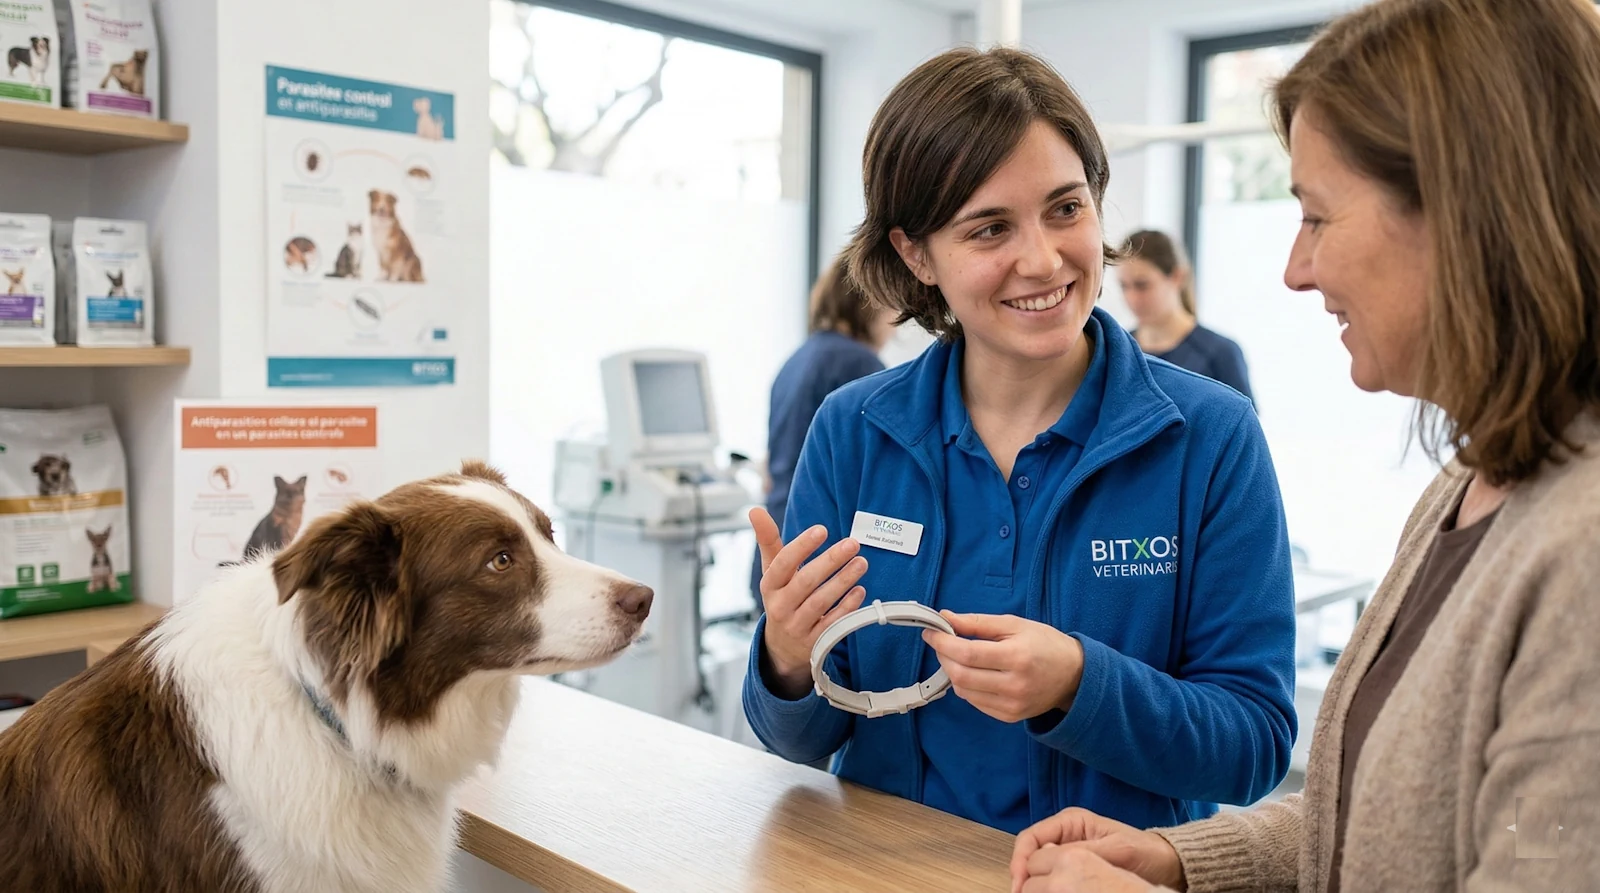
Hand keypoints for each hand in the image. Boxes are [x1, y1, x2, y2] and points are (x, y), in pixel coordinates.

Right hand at [750, 508, 868, 698]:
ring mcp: (797, 626)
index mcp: (770, 586)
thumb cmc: (782, 597)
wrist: (782, 647)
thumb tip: (754, 510)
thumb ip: (768, 540)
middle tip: (852, 543)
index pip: (782, 564)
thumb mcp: (772, 571)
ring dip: (843, 581)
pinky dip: (847, 607)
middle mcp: (780, 607)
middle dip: (830, 561)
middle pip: (805, 582)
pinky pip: (833, 624)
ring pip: (821, 603)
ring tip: (861, 562)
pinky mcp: (814, 642)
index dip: (801, 547)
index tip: (821, 530)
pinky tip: (860, 590)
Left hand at [920, 612, 1084, 722]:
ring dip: (953, 672)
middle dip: (944, 657)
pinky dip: (966, 686)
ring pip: (963, 691)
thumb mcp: (1014, 624)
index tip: (930, 632)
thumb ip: (977, 622)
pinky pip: (975, 703)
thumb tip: (945, 617)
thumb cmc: (1044, 644)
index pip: (967, 654)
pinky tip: (973, 673)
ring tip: (958, 657)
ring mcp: (1011, 704)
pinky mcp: (1009, 716)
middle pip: (961, 675)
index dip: (942, 643)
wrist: (1074, 675)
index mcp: (1016, 657)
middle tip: (941, 643)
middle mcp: (1014, 685)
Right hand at [1019, 846, 1155, 892]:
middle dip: (1023, 876)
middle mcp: (1064, 835)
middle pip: (1029, 855)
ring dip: (1033, 884)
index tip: (1020, 884)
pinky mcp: (1074, 870)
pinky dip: (1046, 888)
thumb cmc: (1144, 852)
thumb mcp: (1115, 851)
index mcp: (1071, 822)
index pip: (1030, 838)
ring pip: (1037, 869)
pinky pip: (1052, 879)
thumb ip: (1083, 851)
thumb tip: (1048, 857)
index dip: (1020, 861)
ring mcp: (1068, 853)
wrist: (1166, 865)